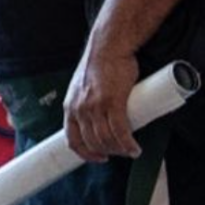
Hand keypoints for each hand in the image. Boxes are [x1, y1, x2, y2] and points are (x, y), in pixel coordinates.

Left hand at [64, 35, 141, 162]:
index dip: (85, 153)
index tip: (99, 157)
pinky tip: (134, 148)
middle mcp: (80, 109)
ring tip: (130, 151)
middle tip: (121, 153)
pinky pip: (120, 130)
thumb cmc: (100, 66)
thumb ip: (85, 103)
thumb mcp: (82, 88)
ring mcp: (95, 106)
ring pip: (106, 139)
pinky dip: (127, 143)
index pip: (72, 139)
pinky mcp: (113, 102)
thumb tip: (96, 118)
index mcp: (70, 108)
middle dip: (108, 152)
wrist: (109, 47)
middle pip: (92, 141)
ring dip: (119, 150)